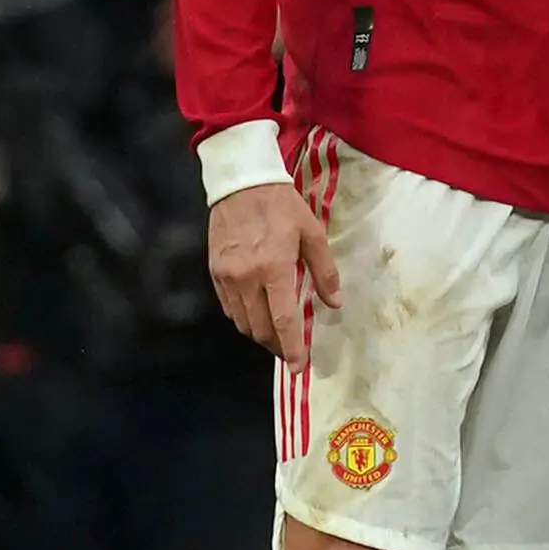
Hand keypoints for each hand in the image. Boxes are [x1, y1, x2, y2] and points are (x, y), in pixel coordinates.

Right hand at [208, 184, 340, 360]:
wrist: (241, 182)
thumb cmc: (283, 206)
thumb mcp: (313, 233)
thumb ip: (324, 272)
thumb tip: (334, 304)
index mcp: (275, 267)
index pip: (283, 321)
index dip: (292, 348)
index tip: (299, 367)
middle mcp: (247, 277)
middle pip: (261, 329)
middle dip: (277, 346)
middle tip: (291, 350)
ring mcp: (227, 276)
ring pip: (242, 323)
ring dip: (260, 334)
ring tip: (276, 334)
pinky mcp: (214, 272)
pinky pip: (229, 308)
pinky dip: (244, 319)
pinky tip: (257, 314)